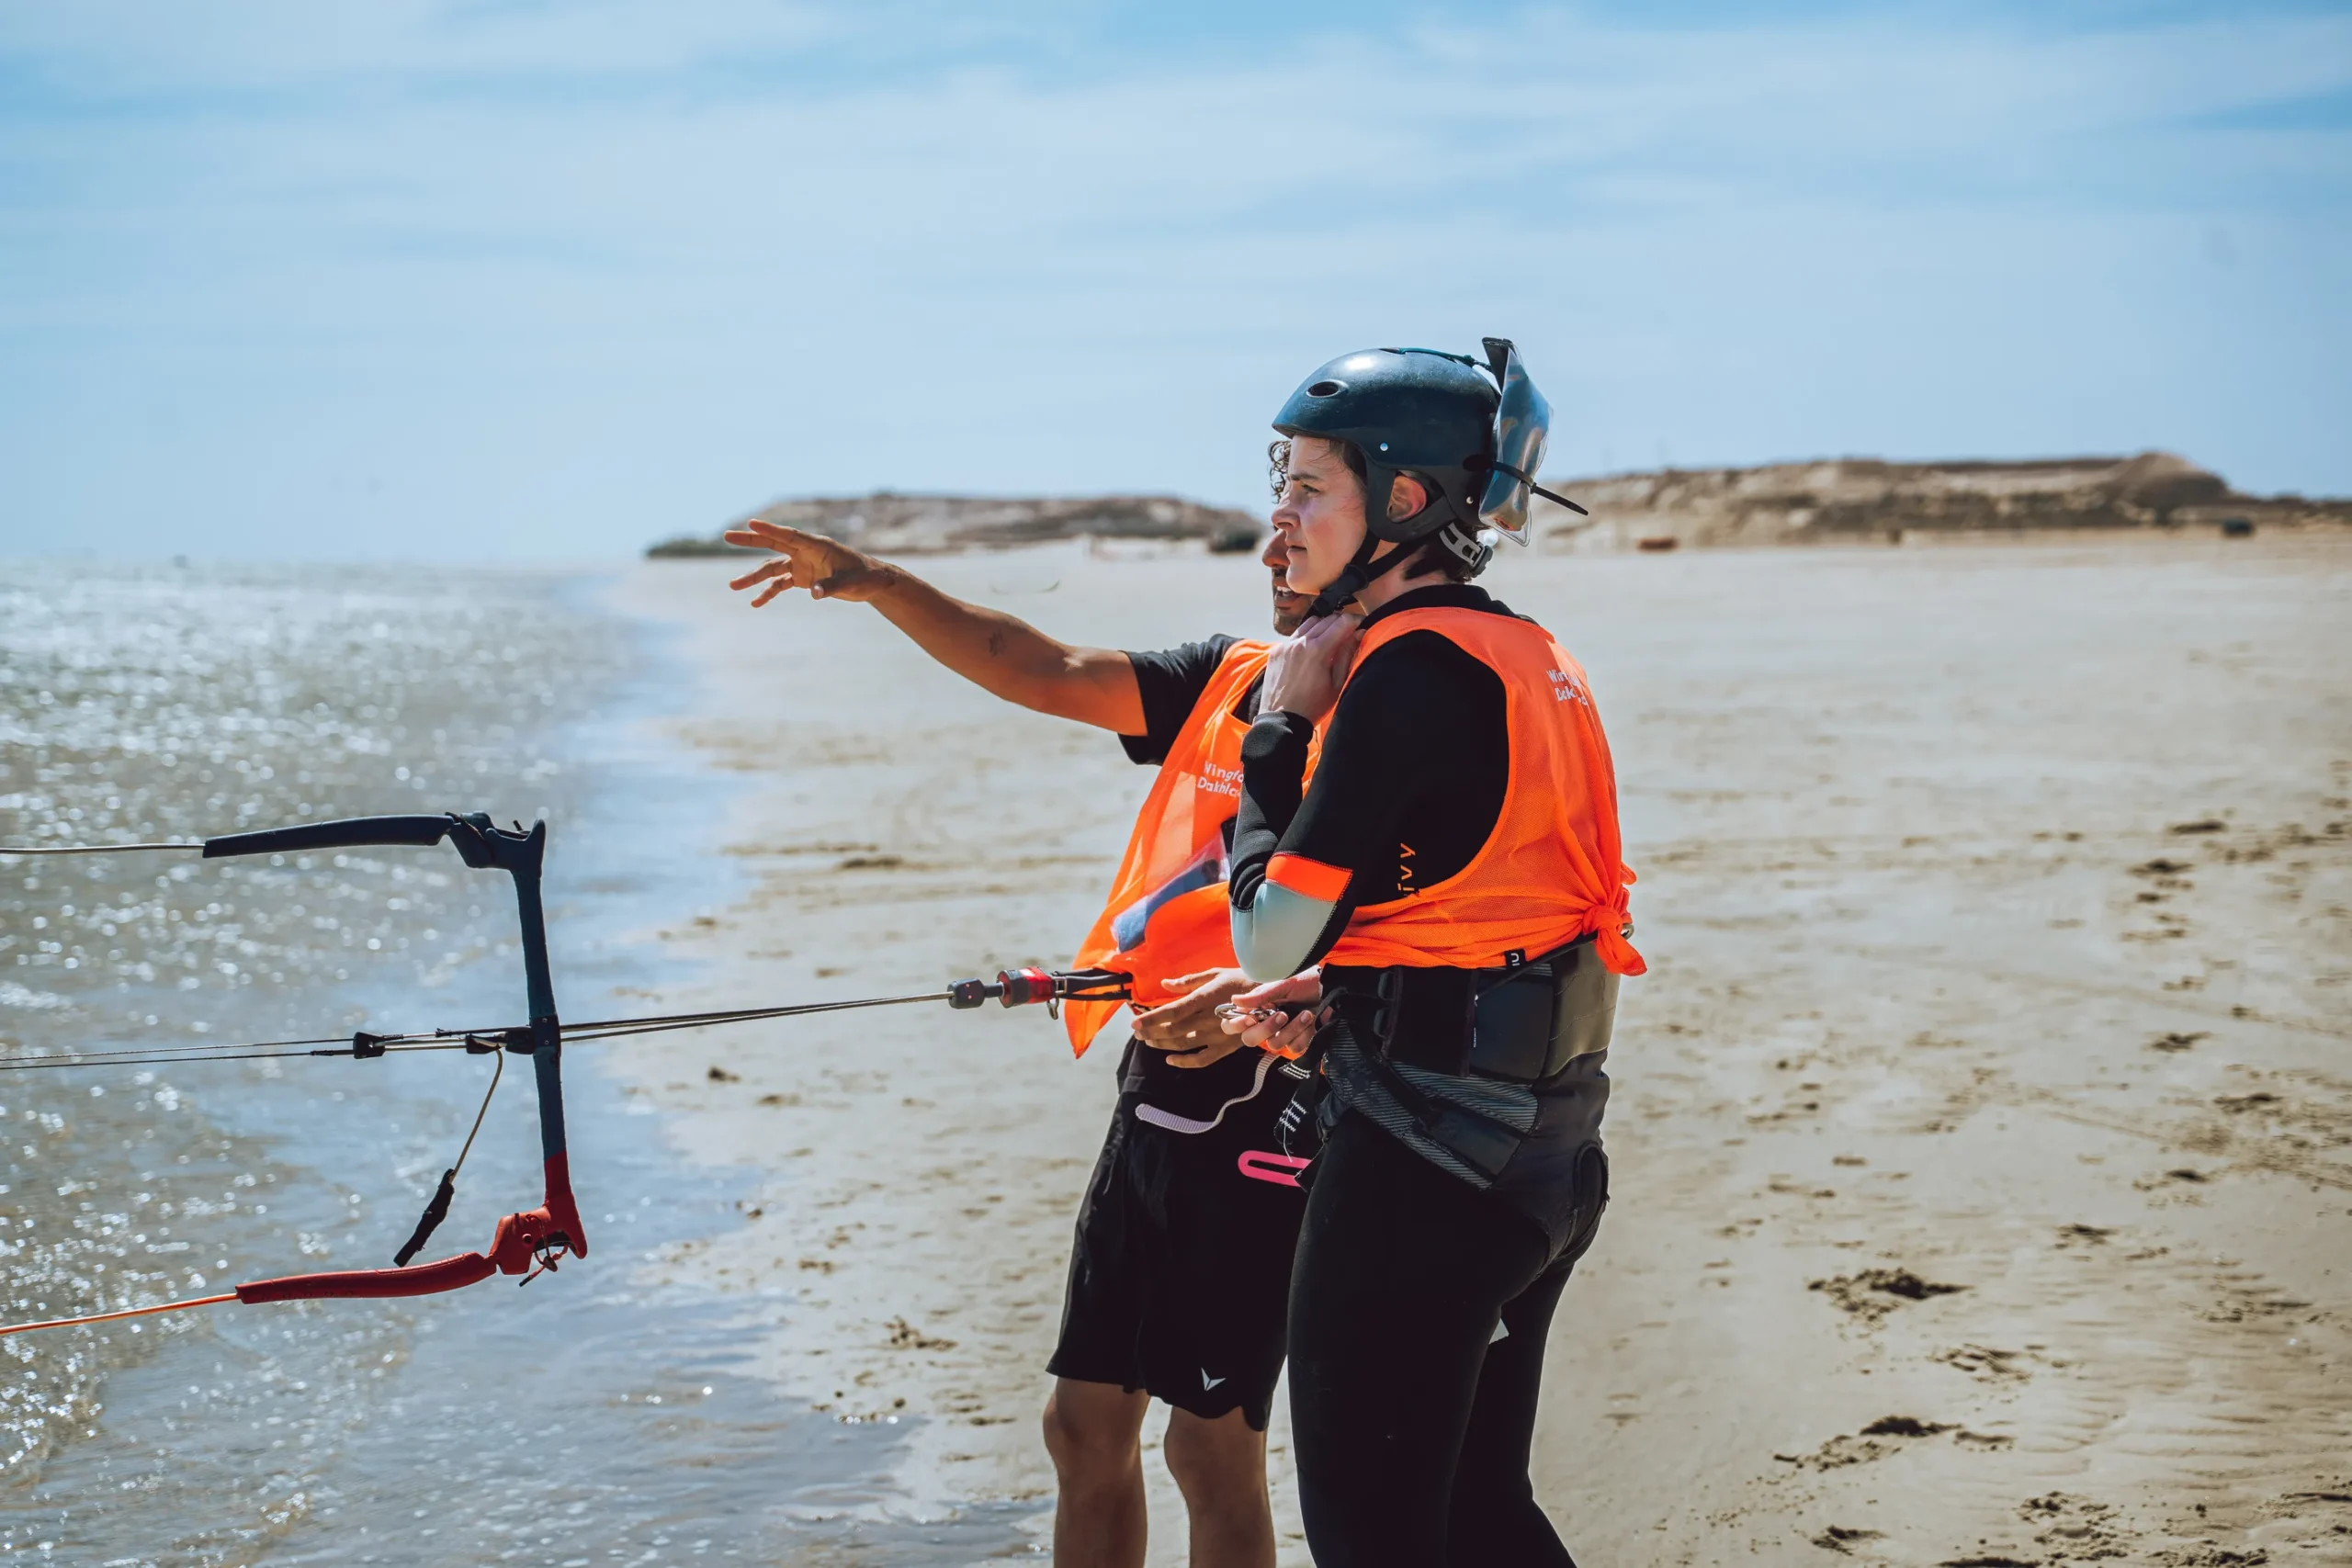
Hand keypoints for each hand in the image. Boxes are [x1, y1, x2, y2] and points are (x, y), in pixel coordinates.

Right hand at [724, 520, 896, 606]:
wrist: (872, 583)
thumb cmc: (865, 578)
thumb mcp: (851, 583)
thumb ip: (831, 586)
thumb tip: (814, 593)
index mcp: (817, 545)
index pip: (789, 535)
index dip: (770, 529)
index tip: (751, 523)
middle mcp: (805, 552)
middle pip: (773, 543)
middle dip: (750, 540)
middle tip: (726, 536)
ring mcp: (802, 564)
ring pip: (772, 568)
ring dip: (753, 577)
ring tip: (733, 586)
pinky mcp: (802, 578)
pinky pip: (780, 585)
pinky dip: (768, 593)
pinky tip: (755, 603)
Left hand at [1133, 968, 1254, 1068]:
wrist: (1272, 999)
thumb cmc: (1242, 981)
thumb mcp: (1216, 974)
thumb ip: (1189, 981)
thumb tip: (1164, 984)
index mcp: (1204, 999)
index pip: (1172, 1011)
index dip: (1151, 1019)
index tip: (1134, 1023)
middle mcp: (1207, 1020)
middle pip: (1172, 1030)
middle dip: (1151, 1032)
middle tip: (1138, 1033)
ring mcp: (1216, 1036)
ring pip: (1182, 1045)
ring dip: (1162, 1044)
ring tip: (1148, 1041)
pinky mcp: (1225, 1048)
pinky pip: (1202, 1060)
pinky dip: (1184, 1062)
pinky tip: (1170, 1059)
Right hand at [1217, 970, 1323, 1058]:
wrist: (1330, 987)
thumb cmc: (1305, 981)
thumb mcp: (1282, 983)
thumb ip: (1260, 995)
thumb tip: (1235, 1001)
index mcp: (1257, 1008)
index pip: (1232, 1024)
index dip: (1236, 1025)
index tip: (1250, 1017)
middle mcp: (1265, 1023)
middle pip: (1250, 1040)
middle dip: (1266, 1029)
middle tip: (1282, 1015)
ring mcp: (1282, 1034)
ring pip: (1275, 1044)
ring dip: (1292, 1029)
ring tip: (1306, 1013)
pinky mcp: (1298, 1041)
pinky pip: (1294, 1048)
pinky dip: (1304, 1034)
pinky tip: (1312, 1021)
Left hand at [1261, 611, 1361, 723]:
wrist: (1281, 720)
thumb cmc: (1313, 706)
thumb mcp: (1337, 684)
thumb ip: (1348, 655)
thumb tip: (1358, 634)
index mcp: (1318, 650)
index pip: (1342, 622)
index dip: (1355, 621)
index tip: (1360, 626)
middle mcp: (1300, 642)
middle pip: (1327, 619)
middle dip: (1340, 623)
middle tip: (1348, 634)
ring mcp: (1285, 645)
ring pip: (1310, 623)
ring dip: (1323, 626)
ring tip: (1330, 641)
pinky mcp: (1276, 650)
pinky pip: (1295, 634)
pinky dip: (1307, 636)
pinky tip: (1312, 650)